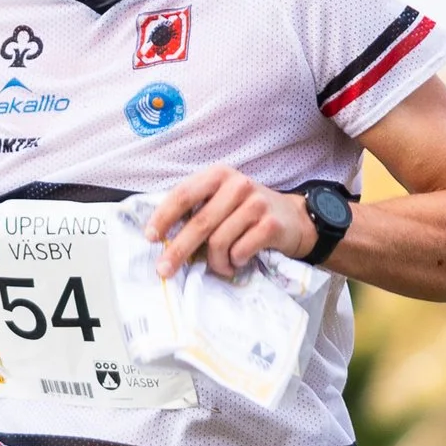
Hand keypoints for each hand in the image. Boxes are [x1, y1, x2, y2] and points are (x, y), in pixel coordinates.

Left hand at [146, 164, 316, 280]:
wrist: (294, 218)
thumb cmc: (248, 212)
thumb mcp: (222, 200)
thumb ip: (196, 209)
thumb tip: (161, 236)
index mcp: (218, 175)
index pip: (183, 194)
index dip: (164, 216)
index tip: (150, 237)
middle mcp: (238, 184)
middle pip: (199, 222)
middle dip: (178, 250)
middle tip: (164, 270)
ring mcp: (257, 203)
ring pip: (219, 241)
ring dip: (215, 262)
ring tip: (220, 267)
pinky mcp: (271, 224)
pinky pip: (241, 250)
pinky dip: (234, 262)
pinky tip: (237, 262)